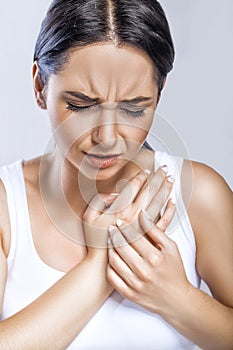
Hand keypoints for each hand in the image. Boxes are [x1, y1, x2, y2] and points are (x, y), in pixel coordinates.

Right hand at [82, 166, 172, 249]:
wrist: (104, 264)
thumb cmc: (95, 240)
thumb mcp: (88, 216)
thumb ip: (99, 200)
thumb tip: (115, 193)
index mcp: (120, 209)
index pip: (134, 188)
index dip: (140, 177)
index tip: (146, 170)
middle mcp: (134, 216)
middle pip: (149, 192)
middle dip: (157, 178)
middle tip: (165, 168)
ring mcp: (143, 226)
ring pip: (158, 203)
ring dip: (165, 189)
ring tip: (171, 179)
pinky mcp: (148, 236)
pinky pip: (163, 221)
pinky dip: (170, 210)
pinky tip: (173, 201)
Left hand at [107, 200, 189, 315]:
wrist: (177, 300)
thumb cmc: (175, 271)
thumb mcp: (171, 247)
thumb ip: (155, 230)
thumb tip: (142, 214)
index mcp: (154, 257)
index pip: (132, 236)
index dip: (123, 227)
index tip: (119, 221)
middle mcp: (143, 271)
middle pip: (120, 247)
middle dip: (114, 234)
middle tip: (111, 228)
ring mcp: (135, 284)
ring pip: (114, 260)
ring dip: (110, 248)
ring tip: (111, 241)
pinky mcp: (129, 294)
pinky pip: (112, 277)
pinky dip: (109, 266)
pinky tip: (112, 258)